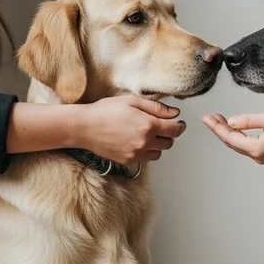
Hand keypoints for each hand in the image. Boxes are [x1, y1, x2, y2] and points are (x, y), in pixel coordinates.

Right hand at [72, 95, 186, 164]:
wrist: (85, 127)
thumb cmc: (105, 111)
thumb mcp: (131, 101)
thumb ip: (156, 107)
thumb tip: (175, 113)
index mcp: (148, 126)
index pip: (175, 130)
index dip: (179, 125)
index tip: (178, 122)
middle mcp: (145, 143)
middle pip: (169, 143)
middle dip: (168, 134)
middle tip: (159, 125)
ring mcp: (136, 154)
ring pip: (159, 153)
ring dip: (157, 144)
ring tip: (145, 133)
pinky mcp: (128, 161)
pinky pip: (145, 158)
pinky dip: (145, 151)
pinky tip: (135, 140)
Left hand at [201, 111, 263, 163]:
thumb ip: (248, 120)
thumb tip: (230, 122)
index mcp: (257, 148)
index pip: (229, 137)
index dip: (216, 127)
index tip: (205, 117)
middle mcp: (258, 155)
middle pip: (231, 142)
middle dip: (219, 129)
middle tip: (208, 116)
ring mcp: (263, 156)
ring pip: (238, 144)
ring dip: (227, 131)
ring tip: (218, 118)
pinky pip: (247, 144)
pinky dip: (238, 134)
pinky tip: (234, 126)